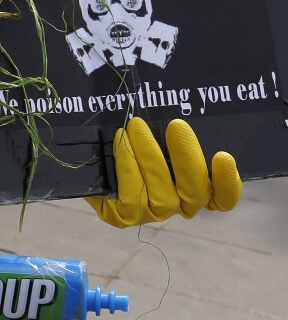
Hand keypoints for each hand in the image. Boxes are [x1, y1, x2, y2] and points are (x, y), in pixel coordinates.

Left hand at [85, 118, 241, 227]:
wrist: (91, 159)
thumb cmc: (133, 142)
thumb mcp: (156, 134)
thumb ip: (172, 131)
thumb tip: (180, 103)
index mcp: (194, 189)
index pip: (222, 198)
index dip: (228, 183)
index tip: (223, 156)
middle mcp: (178, 205)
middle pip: (196, 194)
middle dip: (188, 158)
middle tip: (177, 125)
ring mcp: (152, 213)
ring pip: (163, 195)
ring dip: (150, 157)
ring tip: (136, 126)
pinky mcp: (125, 217)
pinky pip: (131, 197)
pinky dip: (128, 168)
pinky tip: (122, 143)